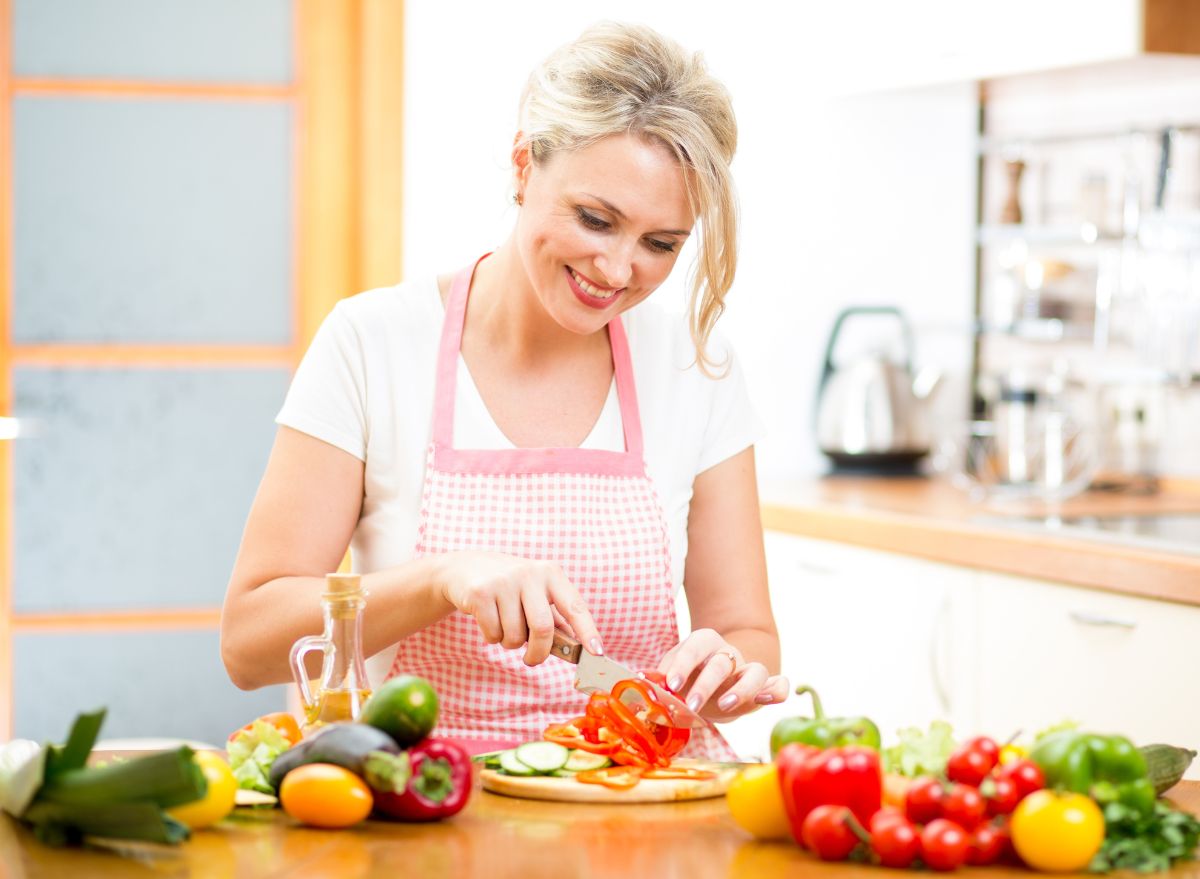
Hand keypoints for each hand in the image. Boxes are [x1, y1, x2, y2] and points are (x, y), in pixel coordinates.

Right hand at [435, 551, 602, 665]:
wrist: (463, 568)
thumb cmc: (508, 587)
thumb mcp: (534, 593)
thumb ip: (554, 618)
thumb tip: (575, 648)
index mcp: (550, 573)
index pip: (575, 606)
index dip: (588, 631)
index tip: (597, 653)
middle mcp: (530, 574)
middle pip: (543, 628)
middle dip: (539, 653)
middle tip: (532, 660)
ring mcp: (504, 582)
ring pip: (515, 636)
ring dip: (510, 643)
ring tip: (503, 626)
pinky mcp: (480, 592)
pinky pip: (493, 634)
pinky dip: (492, 638)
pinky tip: (487, 621)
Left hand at [657, 629, 788, 721]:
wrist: (716, 681)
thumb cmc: (690, 678)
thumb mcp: (673, 674)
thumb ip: (661, 679)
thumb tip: (644, 683)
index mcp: (703, 644)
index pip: (694, 646)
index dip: (683, 664)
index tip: (671, 684)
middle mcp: (728, 654)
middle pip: (721, 662)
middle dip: (706, 684)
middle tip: (691, 705)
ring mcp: (747, 670)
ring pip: (754, 671)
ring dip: (742, 688)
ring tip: (726, 706)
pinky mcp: (764, 688)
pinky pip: (779, 684)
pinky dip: (777, 690)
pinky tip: (768, 700)